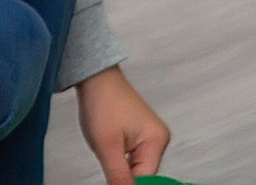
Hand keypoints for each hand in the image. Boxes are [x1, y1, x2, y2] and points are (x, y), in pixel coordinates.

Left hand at [75, 66, 170, 184]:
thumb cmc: (103, 103)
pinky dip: (122, 163)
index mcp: (157, 141)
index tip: (114, 181)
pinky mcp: (141, 137)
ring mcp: (151, 138)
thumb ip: (118, 176)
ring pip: (138, 169)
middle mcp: (159, 140)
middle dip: (125, 178)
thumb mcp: (107, 146)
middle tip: (108, 164)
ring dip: (122, 171)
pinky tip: (112, 153)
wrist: (96, 80)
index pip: (147, 179)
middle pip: (145, 175)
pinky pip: (135, 160)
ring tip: (108, 154)